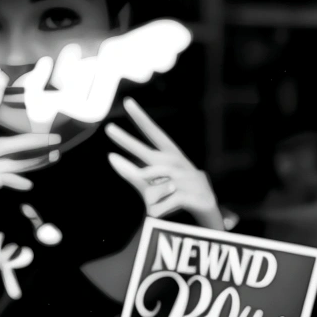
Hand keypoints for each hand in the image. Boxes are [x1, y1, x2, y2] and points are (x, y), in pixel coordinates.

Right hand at [0, 73, 58, 194]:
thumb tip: (5, 87)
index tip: (1, 76)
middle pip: (4, 145)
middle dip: (31, 141)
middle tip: (54, 137)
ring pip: (11, 164)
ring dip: (35, 161)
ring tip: (54, 155)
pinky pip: (6, 181)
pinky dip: (18, 183)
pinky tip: (29, 184)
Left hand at [106, 97, 224, 227]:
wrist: (207, 215)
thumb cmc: (176, 194)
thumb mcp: (154, 184)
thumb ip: (132, 173)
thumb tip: (110, 156)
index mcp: (170, 157)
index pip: (154, 133)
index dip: (142, 118)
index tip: (127, 101)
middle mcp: (179, 164)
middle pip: (149, 154)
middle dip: (128, 142)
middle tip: (108, 128)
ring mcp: (189, 179)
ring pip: (153, 186)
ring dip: (151, 198)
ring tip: (153, 206)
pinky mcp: (196, 196)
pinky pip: (166, 201)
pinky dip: (159, 209)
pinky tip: (158, 214)